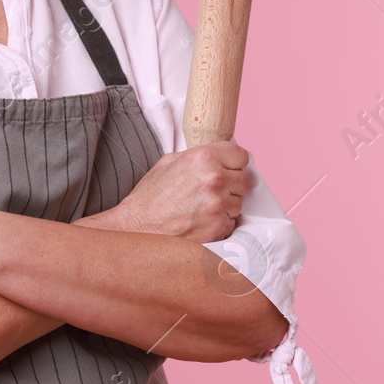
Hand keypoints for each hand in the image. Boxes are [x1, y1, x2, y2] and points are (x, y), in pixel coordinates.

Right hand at [103, 141, 252, 243]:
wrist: (137, 228)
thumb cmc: (150, 197)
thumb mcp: (168, 162)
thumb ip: (198, 156)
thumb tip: (218, 156)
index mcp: (203, 157)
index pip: (241, 156)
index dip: (234, 164)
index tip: (229, 170)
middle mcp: (214, 178)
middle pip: (246, 180)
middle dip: (233, 185)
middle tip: (214, 192)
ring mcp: (218, 204)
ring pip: (240, 203)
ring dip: (227, 206)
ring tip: (202, 209)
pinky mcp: (219, 227)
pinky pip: (232, 223)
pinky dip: (220, 224)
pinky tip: (201, 222)